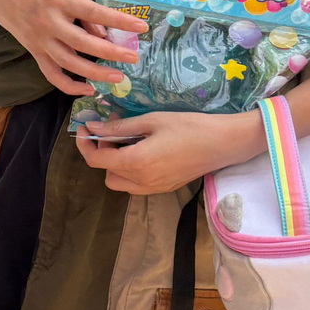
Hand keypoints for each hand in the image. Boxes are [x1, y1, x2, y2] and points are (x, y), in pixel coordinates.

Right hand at [0, 0, 145, 95]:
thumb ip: (87, 10)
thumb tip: (105, 34)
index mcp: (61, 1)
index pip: (94, 13)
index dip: (119, 21)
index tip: (142, 27)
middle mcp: (50, 23)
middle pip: (82, 43)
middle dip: (110, 53)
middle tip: (133, 58)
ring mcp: (41, 41)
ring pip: (69, 63)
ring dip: (94, 73)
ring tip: (118, 77)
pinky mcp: (35, 53)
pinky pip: (52, 74)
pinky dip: (69, 86)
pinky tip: (89, 89)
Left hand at [76, 111, 263, 195]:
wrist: (224, 143)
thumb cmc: (189, 126)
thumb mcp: (151, 121)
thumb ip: (119, 127)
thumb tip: (92, 128)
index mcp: (135, 163)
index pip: (96, 159)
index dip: (85, 144)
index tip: (85, 128)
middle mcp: (141, 181)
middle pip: (106, 172)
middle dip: (103, 152)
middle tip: (115, 131)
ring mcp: (154, 188)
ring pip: (119, 182)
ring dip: (116, 164)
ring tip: (130, 142)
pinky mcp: (165, 189)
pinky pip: (136, 185)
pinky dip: (130, 171)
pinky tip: (143, 151)